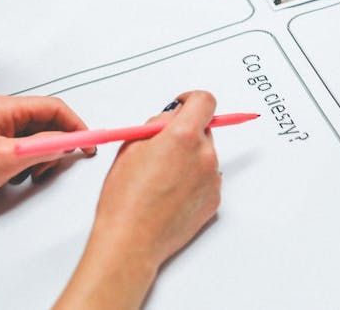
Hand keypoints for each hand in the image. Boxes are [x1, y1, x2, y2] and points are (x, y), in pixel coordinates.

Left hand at [0, 95, 93, 228]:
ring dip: (42, 156)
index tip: (89, 142)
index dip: (75, 125)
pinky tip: (20, 176)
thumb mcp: (8, 159)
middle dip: (57, 144)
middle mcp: (1, 114)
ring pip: (37, 137)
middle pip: (47, 122)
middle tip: (58, 163)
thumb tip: (69, 141)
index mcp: (4, 108)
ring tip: (32, 174)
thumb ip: (44, 146)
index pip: (53, 107)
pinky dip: (29, 162)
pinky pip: (24, 148)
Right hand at [56, 91, 221, 309]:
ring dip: (189, 158)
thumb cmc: (124, 198)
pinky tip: (170, 194)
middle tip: (161, 149)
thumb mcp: (131, 147)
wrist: (132, 240)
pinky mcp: (215, 199)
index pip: (205, 101)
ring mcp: (212, 178)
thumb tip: (171, 117)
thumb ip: (156, 126)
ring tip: (161, 179)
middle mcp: (204, 155)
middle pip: (204, 129)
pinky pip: (206, 179)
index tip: (183, 104)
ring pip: (204, 155)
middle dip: (186, 133)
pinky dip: (193, 180)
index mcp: (183, 137)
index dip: (192, 100)